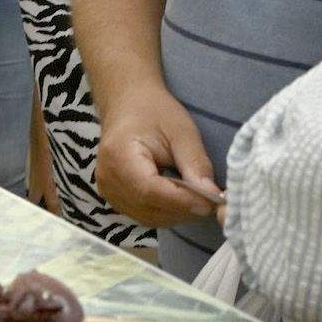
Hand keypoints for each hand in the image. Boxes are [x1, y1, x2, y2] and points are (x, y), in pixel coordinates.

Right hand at [93, 84, 220, 227]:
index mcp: (119, 156)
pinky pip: (142, 215)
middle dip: (183, 210)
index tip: (210, 204)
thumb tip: (213, 197)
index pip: (150, 190)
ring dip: (176, 215)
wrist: (127, 104)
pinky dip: (165, 213)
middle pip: (148, 208)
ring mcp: (108, 191)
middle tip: (211, 204)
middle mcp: (107, 179)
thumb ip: (196, 165)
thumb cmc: (154, 111)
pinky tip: (181, 201)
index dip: (181, 201)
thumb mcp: (182, 132)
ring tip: (199, 201)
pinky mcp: (114, 198)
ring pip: (147, 217)